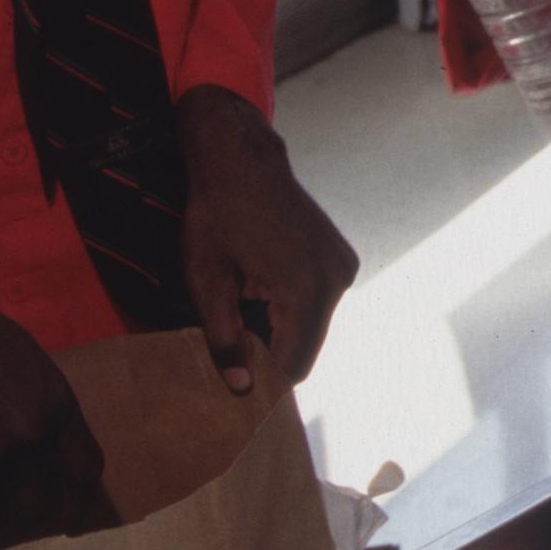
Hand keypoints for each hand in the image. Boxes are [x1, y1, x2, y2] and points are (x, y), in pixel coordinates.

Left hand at [179, 86, 359, 393]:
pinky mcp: (342, 257)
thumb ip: (224, 339)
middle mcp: (336, 281)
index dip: (263, 382)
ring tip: (247, 304)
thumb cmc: (217, 216)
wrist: (241, 160)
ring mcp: (343, 267)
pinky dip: (294, 307)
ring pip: (314, 327)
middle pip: (306, 350)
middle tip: (234, 340)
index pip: (292, 367)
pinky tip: (265, 286)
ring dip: (282, 329)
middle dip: (271, 354)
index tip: (236, 381)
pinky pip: (319, 302)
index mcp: (305, 292)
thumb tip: (239, 389)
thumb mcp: (207, 282)